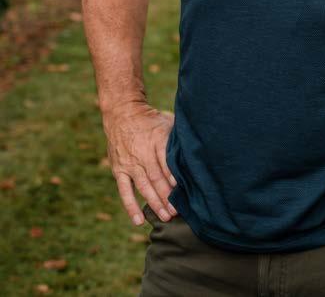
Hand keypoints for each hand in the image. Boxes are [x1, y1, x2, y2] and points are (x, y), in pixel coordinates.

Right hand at [103, 101, 178, 225]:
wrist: (123, 114)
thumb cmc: (151, 121)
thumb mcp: (167, 123)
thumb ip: (177, 139)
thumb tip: (195, 152)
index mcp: (157, 140)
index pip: (167, 162)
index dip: (175, 178)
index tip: (184, 192)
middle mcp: (143, 153)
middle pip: (157, 178)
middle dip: (168, 197)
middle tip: (177, 212)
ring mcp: (130, 163)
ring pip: (144, 186)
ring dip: (155, 203)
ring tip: (165, 217)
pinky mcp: (119, 170)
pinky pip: (124, 191)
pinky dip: (131, 206)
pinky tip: (138, 221)